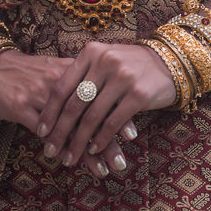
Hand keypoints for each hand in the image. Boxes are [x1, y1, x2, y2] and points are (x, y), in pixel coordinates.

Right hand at [0, 49, 136, 179]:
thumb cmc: (28, 71)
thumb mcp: (56, 69)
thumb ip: (79, 81)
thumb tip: (107, 97)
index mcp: (70, 68)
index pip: (99, 94)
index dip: (115, 114)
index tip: (132, 135)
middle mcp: (58, 80)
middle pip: (88, 112)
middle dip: (107, 139)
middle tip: (121, 161)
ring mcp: (39, 93)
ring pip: (69, 125)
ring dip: (86, 151)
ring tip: (102, 171)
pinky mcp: (21, 106)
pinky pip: (44, 131)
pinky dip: (59, 147)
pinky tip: (69, 161)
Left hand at [35, 41, 176, 173]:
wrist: (169, 62)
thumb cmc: (131, 65)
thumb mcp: (105, 60)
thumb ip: (83, 75)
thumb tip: (55, 105)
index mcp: (91, 52)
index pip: (62, 86)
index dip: (49, 111)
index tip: (40, 131)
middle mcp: (104, 62)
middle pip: (74, 105)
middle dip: (60, 132)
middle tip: (50, 151)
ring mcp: (122, 78)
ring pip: (91, 117)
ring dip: (78, 142)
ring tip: (70, 157)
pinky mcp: (138, 95)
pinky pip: (112, 123)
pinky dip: (100, 140)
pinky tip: (94, 150)